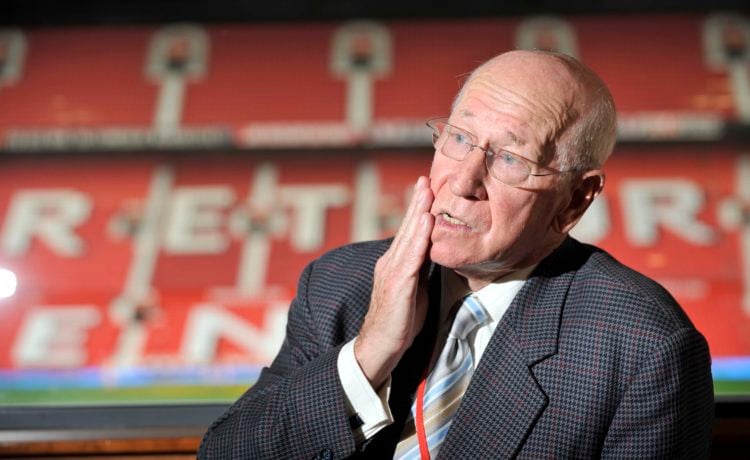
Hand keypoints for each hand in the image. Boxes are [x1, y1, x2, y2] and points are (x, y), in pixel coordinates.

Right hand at [354, 176, 434, 387]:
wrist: (379, 346)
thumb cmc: (399, 321)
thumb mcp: (414, 289)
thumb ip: (420, 269)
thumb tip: (433, 254)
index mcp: (394, 263)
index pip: (409, 232)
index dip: (418, 209)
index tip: (427, 188)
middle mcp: (390, 263)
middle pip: (407, 228)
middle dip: (417, 202)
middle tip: (426, 178)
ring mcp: (392, 273)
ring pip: (408, 237)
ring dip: (418, 213)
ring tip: (426, 192)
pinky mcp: (397, 286)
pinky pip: (411, 258)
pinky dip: (419, 238)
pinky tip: (426, 223)